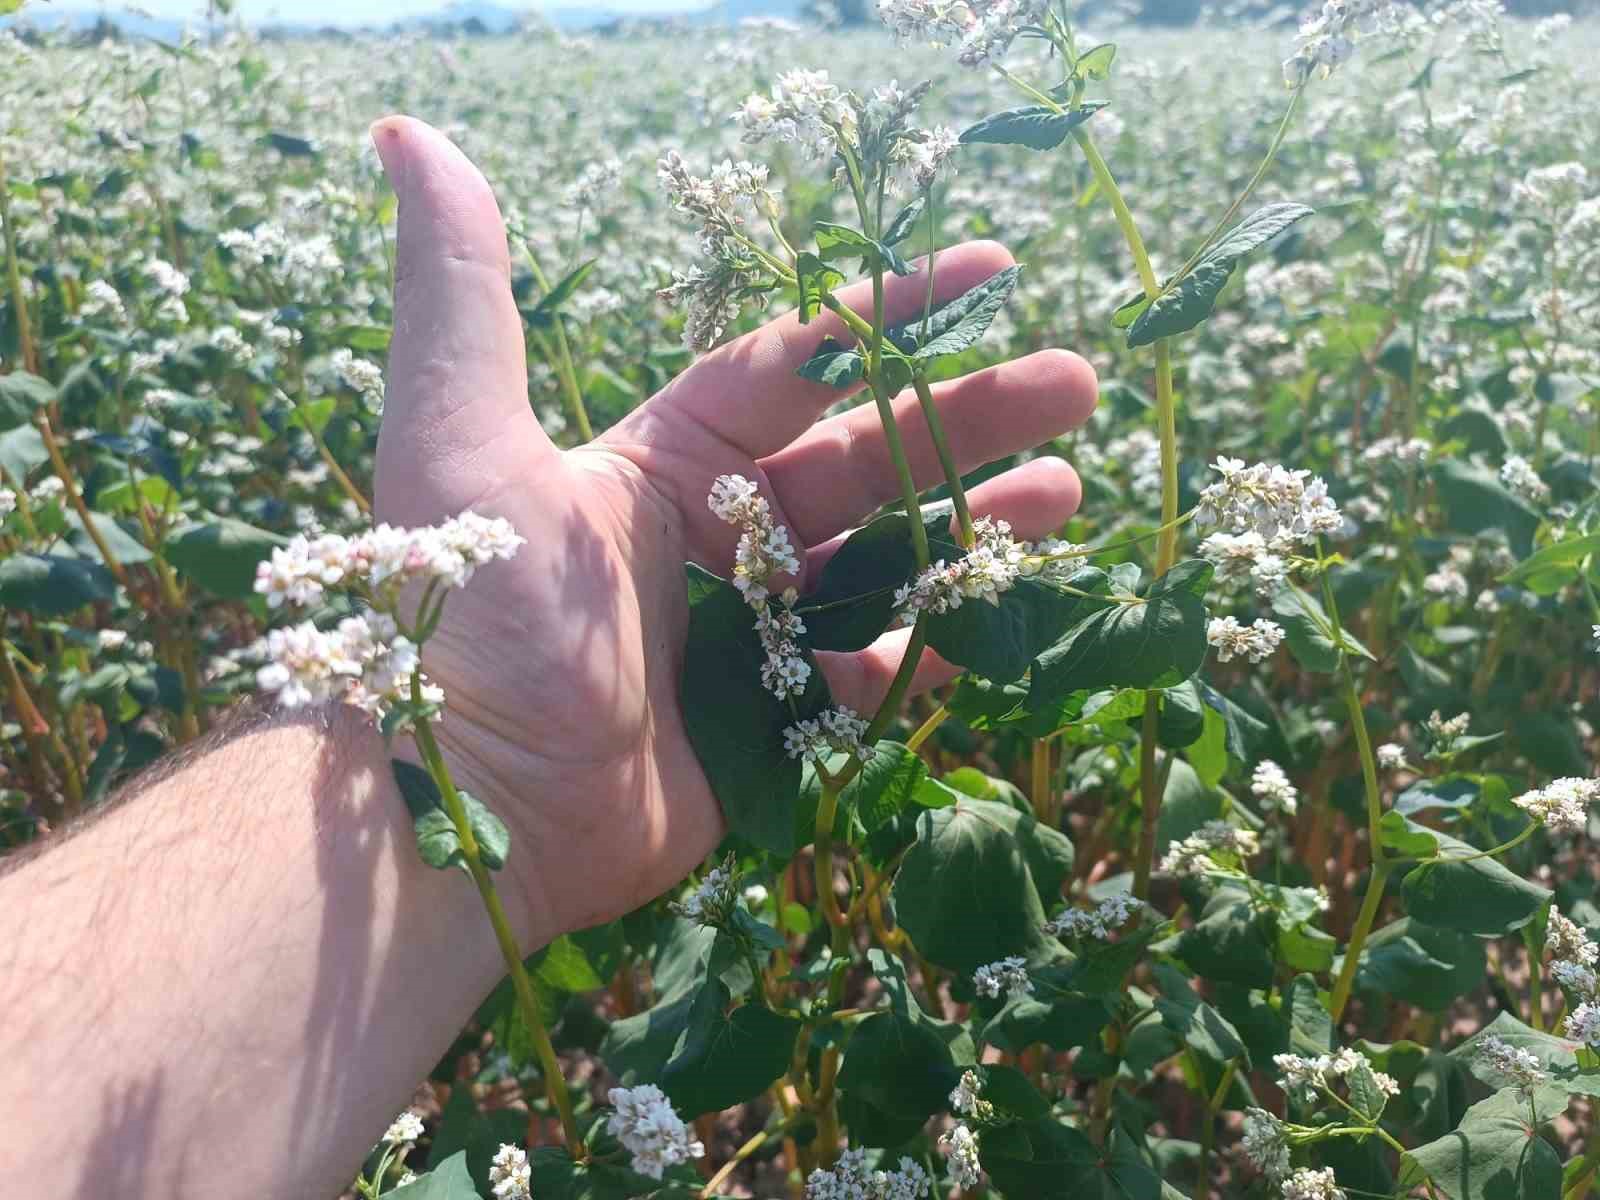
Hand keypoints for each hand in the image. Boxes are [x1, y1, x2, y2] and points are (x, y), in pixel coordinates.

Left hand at [370, 116, 1097, 946]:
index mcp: (661, 461)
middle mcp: (715, 537)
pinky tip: (1001, 605)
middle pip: (866, 458)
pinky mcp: (770, 723)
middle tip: (1075, 383)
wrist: (456, 809)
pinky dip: (934, 641)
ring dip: (974, 524)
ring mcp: (749, 633)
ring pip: (886, 562)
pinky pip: (872, 672)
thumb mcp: (458, 439)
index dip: (890, 313)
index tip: (991, 270)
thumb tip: (410, 140)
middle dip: (968, 417)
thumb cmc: (462, 617)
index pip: (796, 366)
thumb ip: (462, 292)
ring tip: (1065, 489)